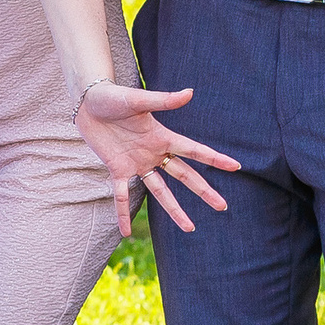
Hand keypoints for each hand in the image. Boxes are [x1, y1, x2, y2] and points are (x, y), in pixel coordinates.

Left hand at [76, 82, 238, 237]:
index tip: (236, 167)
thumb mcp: (138, 100)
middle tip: (222, 206)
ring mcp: (136, 164)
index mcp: (162, 136)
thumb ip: (164, 99)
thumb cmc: (114, 96)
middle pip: (184, 176)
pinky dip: (123, 214)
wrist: (88, 102)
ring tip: (190, 228)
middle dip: (203, 191)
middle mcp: (153, 153)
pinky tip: (126, 232)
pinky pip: (121, 196)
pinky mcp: (116, 169)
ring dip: (174, 210)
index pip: (194, 150)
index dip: (214, 158)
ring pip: (160, 191)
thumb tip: (190, 92)